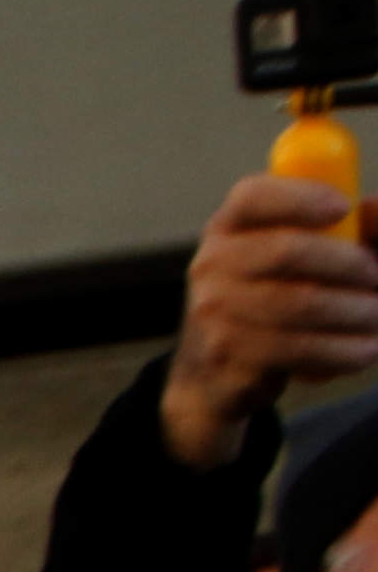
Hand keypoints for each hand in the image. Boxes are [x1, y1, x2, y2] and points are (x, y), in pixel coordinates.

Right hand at [158, 173, 377, 469]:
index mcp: (227, 227)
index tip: (345, 207)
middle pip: (285, 251)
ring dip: (354, 312)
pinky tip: (364, 349)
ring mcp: (213, 311)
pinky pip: (298, 348)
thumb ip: (345, 231)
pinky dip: (343, 350)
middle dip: (347, 264)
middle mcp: (211, 264)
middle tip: (377, 277)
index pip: (252, 197)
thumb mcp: (295, 258)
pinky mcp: (226, 354)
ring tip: (376, 316)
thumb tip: (375, 208)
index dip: (300, 197)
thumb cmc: (269, 301)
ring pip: (299, 304)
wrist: (213, 374)